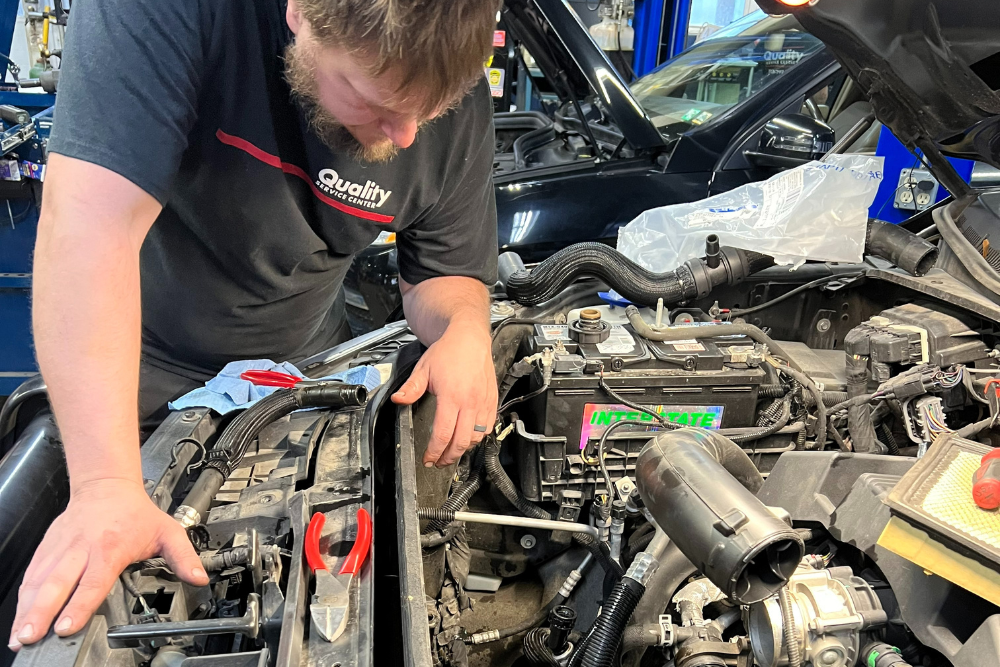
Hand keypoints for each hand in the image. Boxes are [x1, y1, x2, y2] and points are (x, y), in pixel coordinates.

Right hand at [8, 479, 208, 649]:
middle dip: (42, 612)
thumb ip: (183, 556)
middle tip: (31, 636)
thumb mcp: (168, 530)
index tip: (67, 625)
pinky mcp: (48, 548)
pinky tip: (19, 616)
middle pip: (58, 584)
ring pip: (39, 581)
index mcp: (110, 548)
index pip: (92, 581)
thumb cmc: (135, 511)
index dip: (79, 605)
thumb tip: (199, 578)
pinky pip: (32, 574)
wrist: (106, 484)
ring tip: (19, 635)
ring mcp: (61, 549)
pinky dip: (23, 596)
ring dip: (27, 609)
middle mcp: (82, 549)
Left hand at [392, 320, 497, 466]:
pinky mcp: (492, 400)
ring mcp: (483, 402)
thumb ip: (411, 388)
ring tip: (452, 452)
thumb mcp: (423, 369)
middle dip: (449, 457)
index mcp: (452, 396)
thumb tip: (398, 400)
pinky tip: (468, 438)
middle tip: (439, 462)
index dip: (435, 451)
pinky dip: (478, 436)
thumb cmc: (448, 352)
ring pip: (477, 437)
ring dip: (464, 448)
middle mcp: (470, 402)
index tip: (429, 459)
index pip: (443, 434)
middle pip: (461, 441)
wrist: (469, 338)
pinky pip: (488, 426)